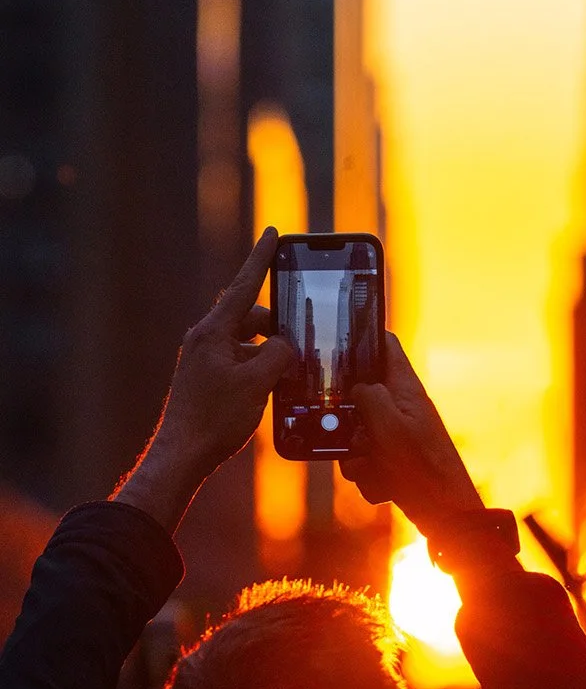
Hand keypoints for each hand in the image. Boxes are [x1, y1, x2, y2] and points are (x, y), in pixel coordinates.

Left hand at [114, 229, 294, 531]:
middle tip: (299, 344)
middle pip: (252, 318)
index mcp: (213, 332)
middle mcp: (206, 340)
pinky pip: (241, 362)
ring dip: (270, 355)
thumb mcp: (257, 383)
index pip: (245, 286)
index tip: (272, 233)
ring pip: (248, 343)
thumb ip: (278, 355)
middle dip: (278, 328)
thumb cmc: (214, 420)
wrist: (182, 455)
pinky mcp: (207, 378)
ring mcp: (205, 359)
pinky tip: (270, 390)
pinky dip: (259, 369)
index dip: (261, 258)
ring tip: (285, 377)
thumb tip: (286, 345)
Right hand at [339, 333, 482, 534]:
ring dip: (357, 457)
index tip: (334, 341)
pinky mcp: (393, 460)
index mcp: (405, 389)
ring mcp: (396, 434)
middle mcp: (400, 407)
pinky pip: (365, 462)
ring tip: (374, 467)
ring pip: (356, 435)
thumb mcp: (390, 427)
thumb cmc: (424, 469)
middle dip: (346, 422)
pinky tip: (385, 485)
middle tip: (355, 437)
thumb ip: (370, 398)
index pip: (385, 346)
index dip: (362, 338)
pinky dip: (370, 476)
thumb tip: (357, 388)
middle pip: (358, 397)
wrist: (447, 516)